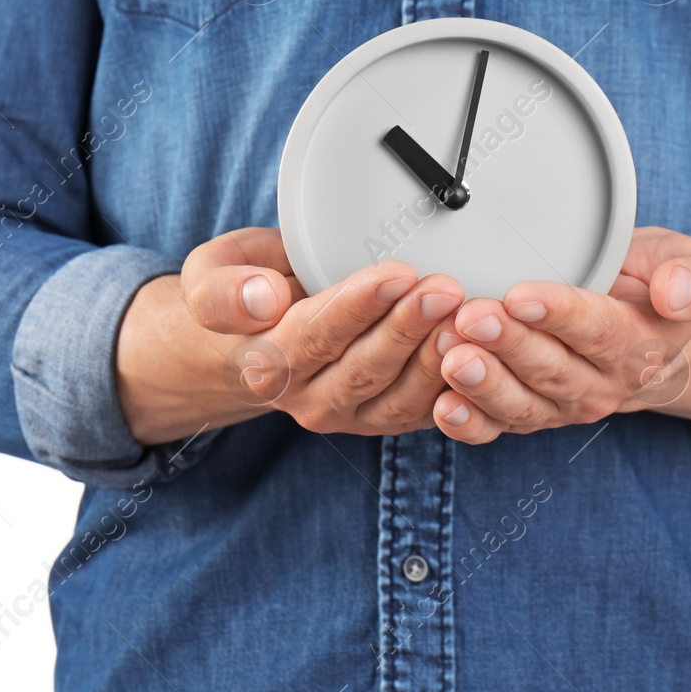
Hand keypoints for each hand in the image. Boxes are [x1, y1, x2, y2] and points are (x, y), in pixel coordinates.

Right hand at [117, 228, 462, 443]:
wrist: (251, 345)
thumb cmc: (244, 294)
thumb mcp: (210, 276)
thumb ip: (224, 290)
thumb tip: (262, 298)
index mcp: (266, 363)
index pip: (316, 335)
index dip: (359, 306)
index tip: (397, 273)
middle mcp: (309, 399)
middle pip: (367, 367)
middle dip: (410, 327)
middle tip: (447, 288)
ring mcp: (351, 415)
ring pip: (401, 396)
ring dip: (439, 360)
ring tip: (469, 319)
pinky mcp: (385, 418)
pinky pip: (424, 412)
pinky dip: (456, 386)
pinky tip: (480, 352)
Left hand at [428, 227, 690, 443]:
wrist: (654, 338)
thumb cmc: (659, 290)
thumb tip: (676, 291)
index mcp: (642, 344)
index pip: (599, 330)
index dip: (560, 315)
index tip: (522, 295)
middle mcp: (602, 384)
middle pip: (552, 368)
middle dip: (509, 344)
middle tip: (471, 317)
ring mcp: (563, 404)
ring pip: (522, 402)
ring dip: (483, 384)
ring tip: (450, 357)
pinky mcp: (530, 414)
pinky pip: (498, 427)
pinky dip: (469, 423)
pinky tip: (443, 406)